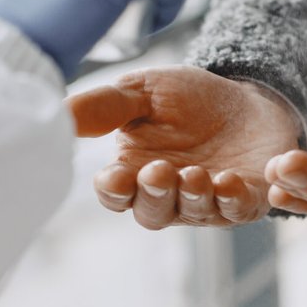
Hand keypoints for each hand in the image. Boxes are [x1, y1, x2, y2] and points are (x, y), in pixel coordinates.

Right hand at [68, 66, 303, 227]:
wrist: (248, 97)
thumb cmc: (189, 99)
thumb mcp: (141, 92)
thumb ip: (104, 107)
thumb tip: (58, 114)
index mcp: (134, 172)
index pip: (115, 194)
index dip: (112, 190)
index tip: (112, 176)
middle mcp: (168, 195)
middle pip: (152, 212)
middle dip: (153, 194)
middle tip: (158, 171)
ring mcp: (207, 203)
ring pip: (194, 213)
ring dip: (192, 197)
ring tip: (194, 174)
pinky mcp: (245, 200)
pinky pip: (237, 210)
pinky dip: (233, 200)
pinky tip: (230, 181)